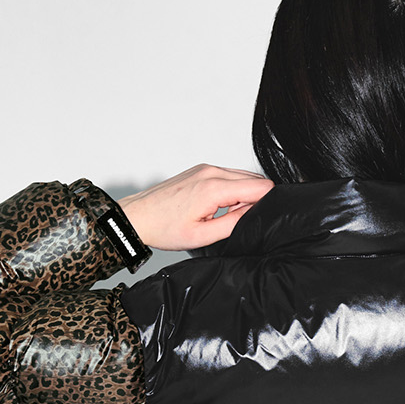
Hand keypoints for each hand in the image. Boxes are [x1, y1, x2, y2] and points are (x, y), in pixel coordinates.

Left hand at [117, 165, 272, 250]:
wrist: (138, 217)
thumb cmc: (164, 228)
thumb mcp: (203, 236)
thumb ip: (234, 223)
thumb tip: (255, 213)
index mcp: (214, 187)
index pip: (261, 187)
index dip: (266, 204)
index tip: (255, 219)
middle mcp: (211, 171)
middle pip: (254, 179)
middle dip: (254, 200)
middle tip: (236, 220)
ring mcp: (205, 167)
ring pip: (242, 176)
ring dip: (242, 194)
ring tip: (223, 215)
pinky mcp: (201, 169)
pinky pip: (228, 175)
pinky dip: (230, 189)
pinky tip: (216, 206)